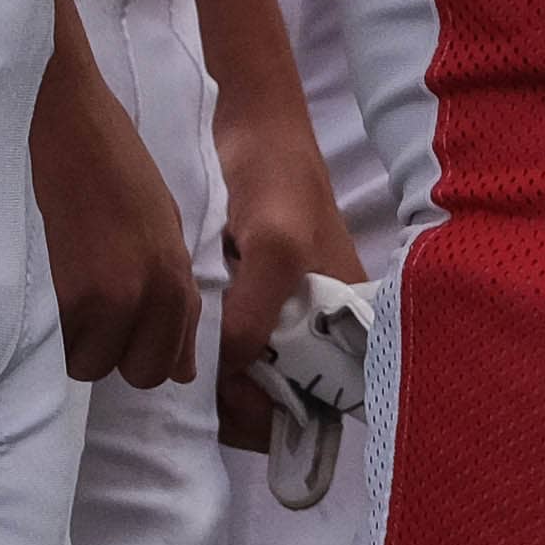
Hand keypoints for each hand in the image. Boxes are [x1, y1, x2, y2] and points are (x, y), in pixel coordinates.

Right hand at [32, 24, 198, 393]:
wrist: (63, 117)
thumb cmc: (110, 162)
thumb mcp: (162, 225)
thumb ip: (174, 298)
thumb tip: (184, 372)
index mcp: (176, 277)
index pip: (166, 362)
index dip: (137, 349)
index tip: (115, 323)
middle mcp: (151, 294)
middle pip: (130, 373)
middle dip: (108, 351)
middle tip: (85, 303)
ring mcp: (109, 297)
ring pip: (87, 364)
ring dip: (73, 339)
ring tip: (61, 283)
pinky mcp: (66, 294)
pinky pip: (54, 346)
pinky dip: (45, 326)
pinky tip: (42, 280)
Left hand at [207, 95, 363, 459]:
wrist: (257, 126)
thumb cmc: (281, 182)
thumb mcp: (275, 251)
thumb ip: (253, 318)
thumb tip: (228, 371)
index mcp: (352, 323)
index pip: (327, 404)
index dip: (282, 418)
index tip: (234, 407)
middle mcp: (327, 327)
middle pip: (290, 399)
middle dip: (247, 406)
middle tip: (204, 391)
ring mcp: (293, 312)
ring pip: (261, 377)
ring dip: (228, 383)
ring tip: (195, 369)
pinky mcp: (260, 297)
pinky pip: (241, 346)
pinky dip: (218, 355)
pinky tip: (193, 347)